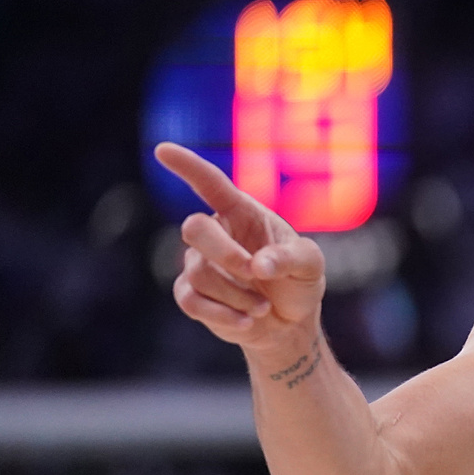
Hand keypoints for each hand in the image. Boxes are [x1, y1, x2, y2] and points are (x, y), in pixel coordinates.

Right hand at [155, 142, 326, 354]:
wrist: (290, 324)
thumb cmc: (299, 283)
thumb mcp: (310, 265)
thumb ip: (290, 259)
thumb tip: (259, 266)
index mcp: (242, 213)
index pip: (211, 183)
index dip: (188, 166)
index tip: (163, 150)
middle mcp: (217, 233)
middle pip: (194, 228)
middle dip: (226, 254)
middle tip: (255, 274)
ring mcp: (199, 263)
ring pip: (198, 272)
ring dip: (237, 295)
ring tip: (263, 306)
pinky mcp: (192, 294)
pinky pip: (190, 300)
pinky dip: (223, 315)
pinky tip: (247, 322)